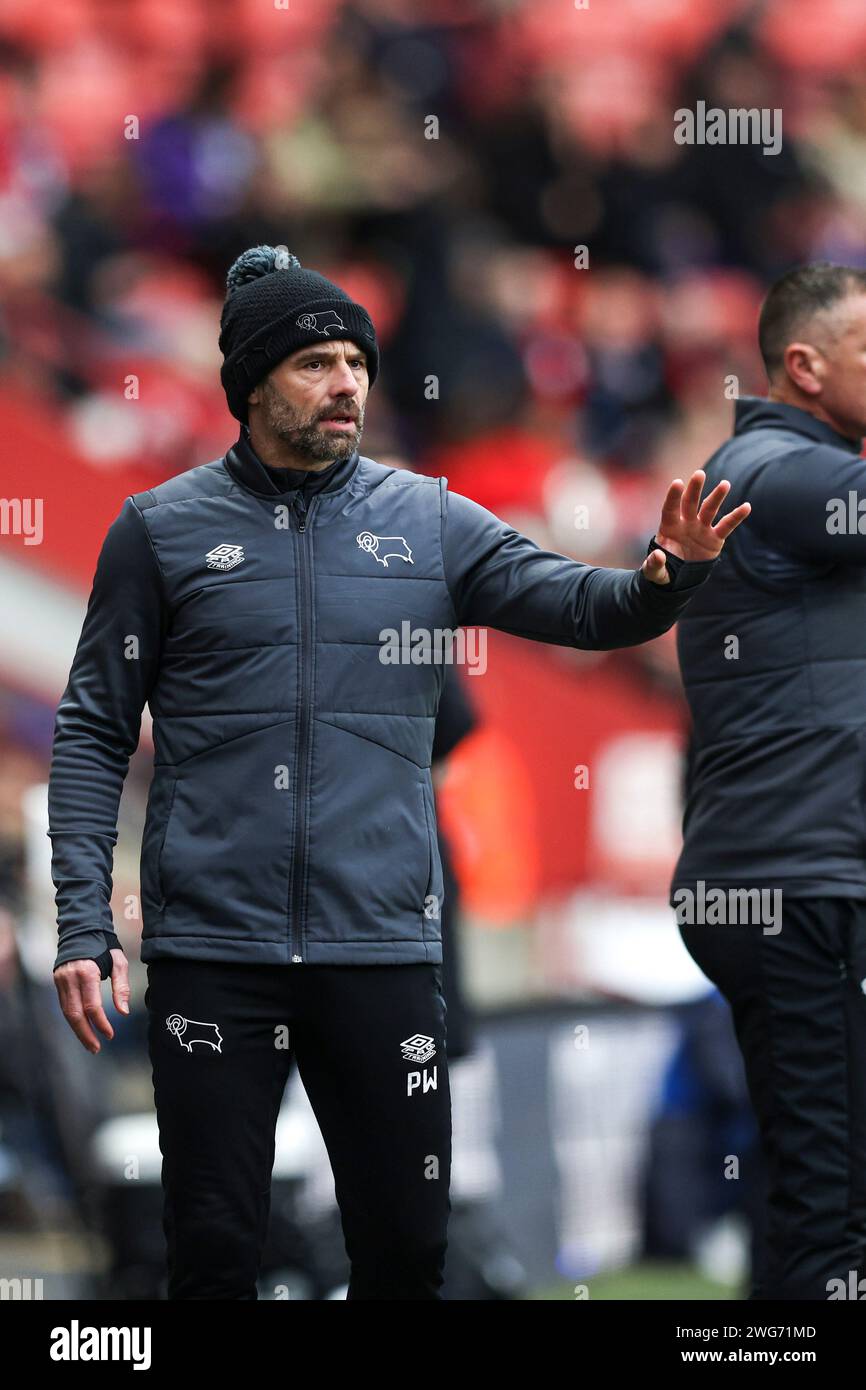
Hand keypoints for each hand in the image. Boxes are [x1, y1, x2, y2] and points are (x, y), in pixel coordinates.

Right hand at [53, 948, 129, 1053]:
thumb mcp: (119, 962)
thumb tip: (123, 1012)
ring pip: (66, 1012)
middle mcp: (70, 978)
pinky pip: (64, 1005)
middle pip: (74, 1014)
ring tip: (90, 1043)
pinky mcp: (57, 981)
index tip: (110, 1034)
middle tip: (96, 1048)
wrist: (82, 928)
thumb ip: (121, 988)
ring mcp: (60, 980)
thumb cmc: (104, 945)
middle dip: (85, 1034)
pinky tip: (83, 1028)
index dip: (100, 1023)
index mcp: (86, 972)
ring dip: (78, 1030)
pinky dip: (73, 1018)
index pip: (91, 1006)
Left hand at [642, 469, 750, 585]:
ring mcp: (701, 529)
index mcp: (668, 528)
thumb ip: (654, 565)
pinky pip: (727, 525)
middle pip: (690, 503)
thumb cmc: (663, 571)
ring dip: (716, 497)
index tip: (677, 482)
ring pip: (709, 509)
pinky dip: (736, 517)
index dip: (673, 497)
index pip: (670, 509)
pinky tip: (747, 506)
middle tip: (699, 474)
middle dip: (694, 489)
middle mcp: (685, 524)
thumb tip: (658, 555)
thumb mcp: (655, 572)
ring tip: (725, 484)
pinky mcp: (715, 538)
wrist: (679, 578)